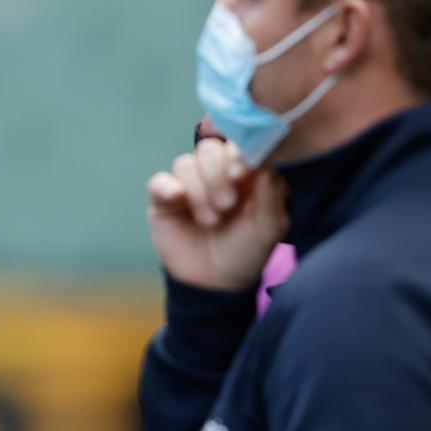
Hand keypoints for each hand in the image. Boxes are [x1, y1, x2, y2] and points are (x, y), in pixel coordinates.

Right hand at [147, 139, 288, 290]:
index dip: (237, 153)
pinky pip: (159, 182)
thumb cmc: (247, 252)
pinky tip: (178, 199)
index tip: (241, 173)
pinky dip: (167, 187)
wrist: (216, 284)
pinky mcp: (164, 201)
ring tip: (211, 221)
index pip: (237, 145)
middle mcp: (215, 174)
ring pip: (185, 164)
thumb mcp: (268, 226)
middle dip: (217, 174)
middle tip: (227, 204)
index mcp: (243, 174)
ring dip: (199, 190)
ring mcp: (188, 186)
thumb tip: (264, 163)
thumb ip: (271, 193)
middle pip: (209, 149)